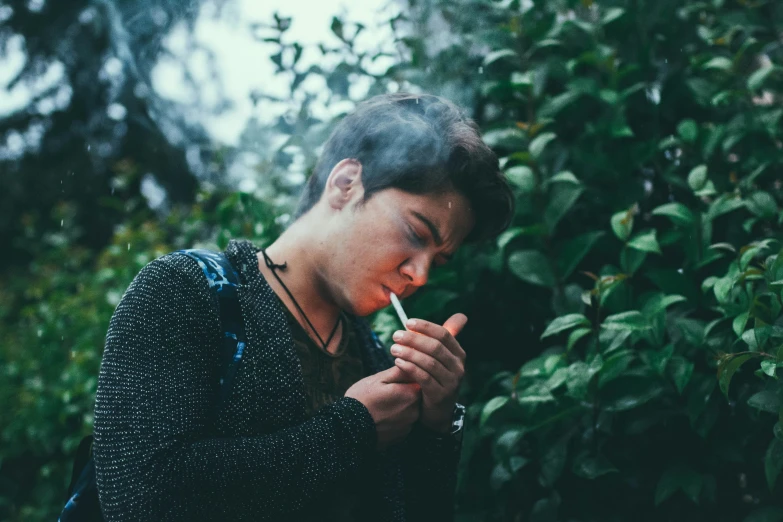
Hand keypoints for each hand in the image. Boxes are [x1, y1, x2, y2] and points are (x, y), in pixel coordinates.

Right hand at [344, 366, 420, 449]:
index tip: (392, 382)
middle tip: (384, 393)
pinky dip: (395, 420)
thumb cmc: (362, 399)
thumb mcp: (378, 379)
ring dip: (399, 407)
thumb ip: (399, 371)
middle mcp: (415, 411)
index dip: (405, 379)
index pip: (418, 381)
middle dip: (403, 393)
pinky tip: (381, 417)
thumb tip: (411, 363)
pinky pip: (402, 423)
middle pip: (415, 397)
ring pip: (409, 411)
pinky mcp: (401, 436)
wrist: (348, 428)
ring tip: (381, 406)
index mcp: (411, 394)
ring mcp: (408, 426)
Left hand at [390, 313, 466, 432]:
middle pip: (435, 347)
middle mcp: (458, 367)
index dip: (425, 327)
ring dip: (409, 353)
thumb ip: (444, 338)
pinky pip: (423, 377)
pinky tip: (397, 362)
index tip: (407, 322)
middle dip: (413, 339)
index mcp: (459, 354)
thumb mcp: (442, 358)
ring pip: (428, 362)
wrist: (437, 411)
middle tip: (396, 335)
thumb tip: (461, 316)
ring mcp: (451, 382)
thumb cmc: (436, 378)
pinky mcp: (440, 395)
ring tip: (393, 348)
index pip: (444, 334)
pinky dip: (409, 368)